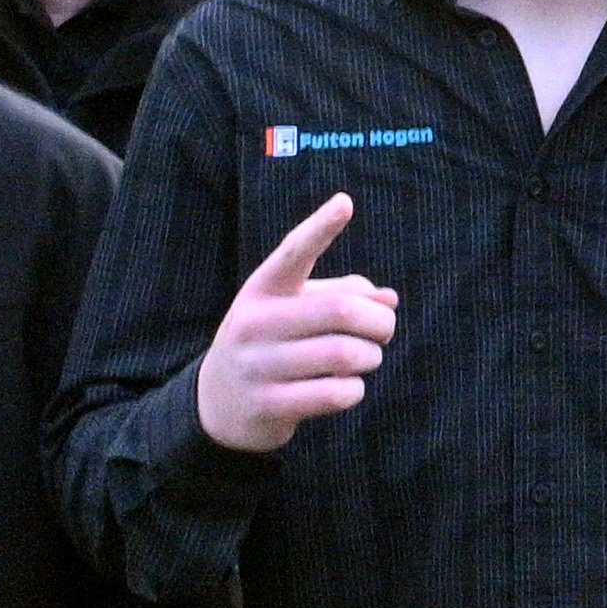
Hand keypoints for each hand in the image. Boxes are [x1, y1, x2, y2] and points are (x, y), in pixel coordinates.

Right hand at [196, 192, 402, 454]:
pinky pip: (336, 393)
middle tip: (384, 330)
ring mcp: (258, 365)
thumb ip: (343, 297)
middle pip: (341, 311)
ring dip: (371, 357)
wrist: (218, 403)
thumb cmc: (273, 344)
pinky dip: (355, 389)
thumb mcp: (296, 312)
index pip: (295, 252)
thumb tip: (387, 299)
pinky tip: (347, 387)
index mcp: (264, 289)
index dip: (321, 228)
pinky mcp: (268, 404)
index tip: (345, 203)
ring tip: (366, 359)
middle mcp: (256, 321)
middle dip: (380, 322)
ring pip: (345, 354)